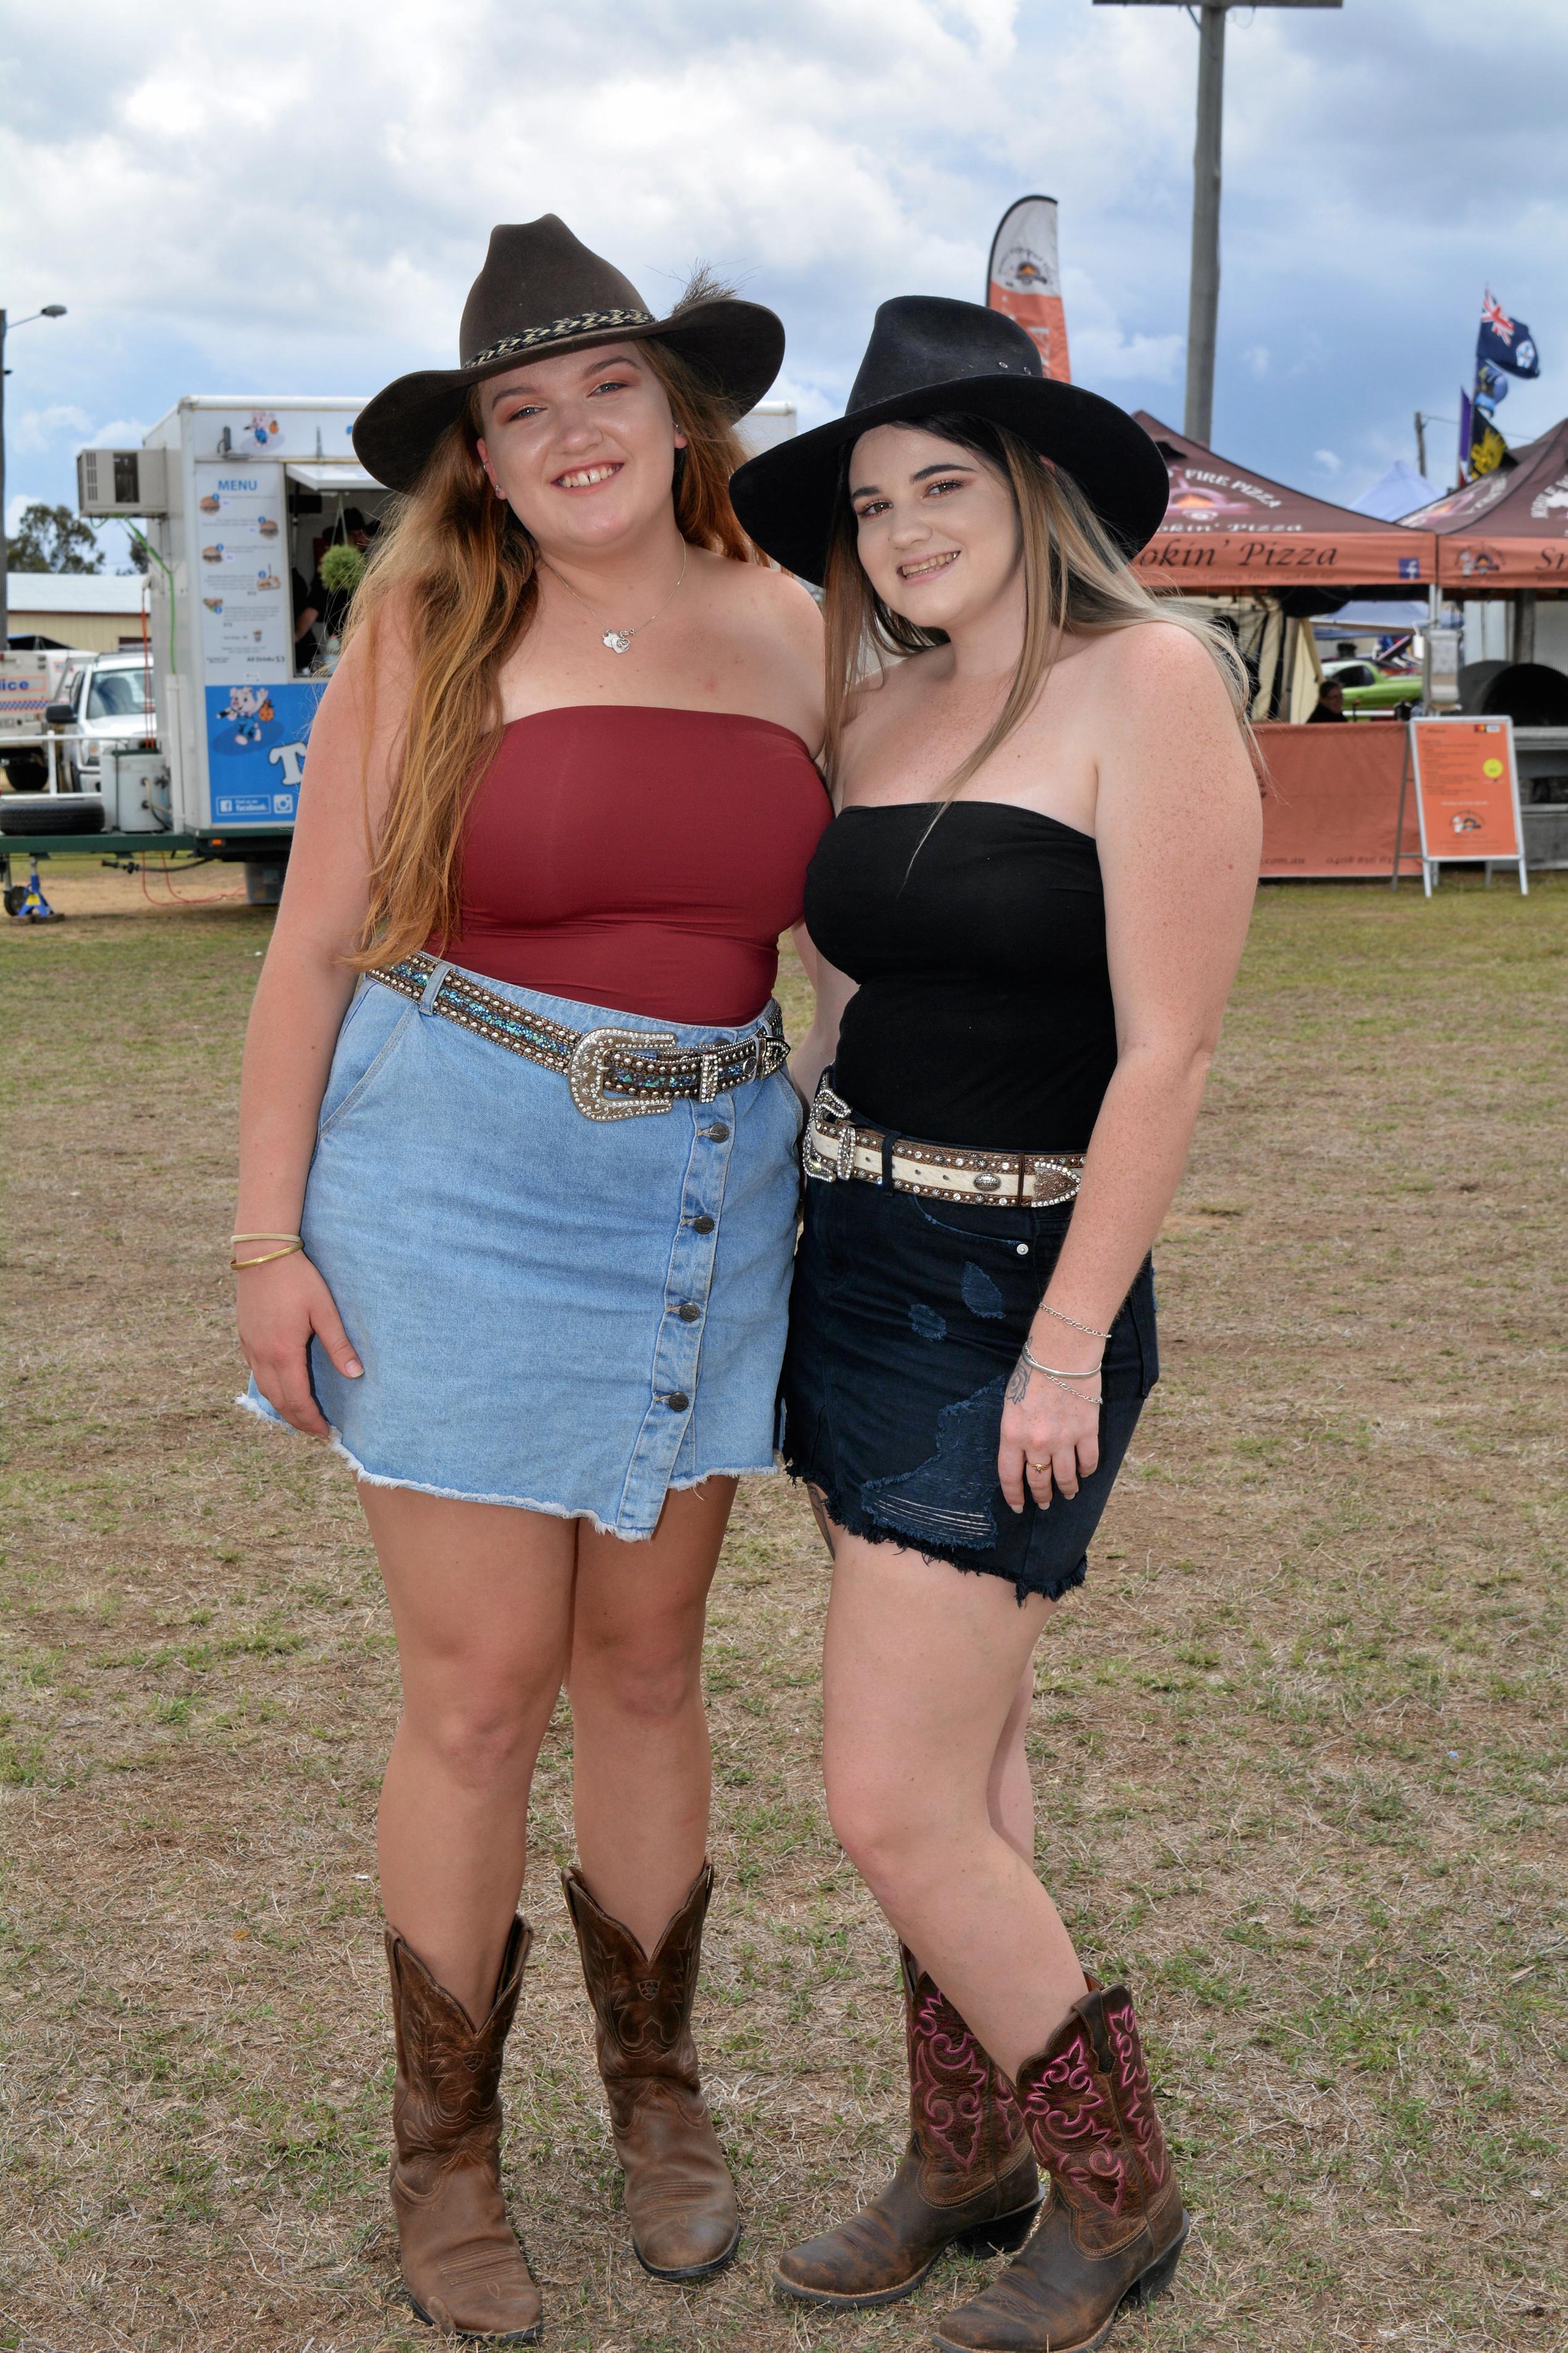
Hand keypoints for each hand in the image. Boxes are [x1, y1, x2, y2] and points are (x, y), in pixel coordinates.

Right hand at [237, 1251, 361, 1436]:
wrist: (262, 1254)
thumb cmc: (298, 1279)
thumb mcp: (325, 1310)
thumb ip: (339, 1345)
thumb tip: (356, 1375)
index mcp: (283, 1352)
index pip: (297, 1399)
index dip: (311, 1419)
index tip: (325, 1432)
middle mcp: (262, 1355)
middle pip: (279, 1401)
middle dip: (298, 1420)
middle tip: (316, 1432)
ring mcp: (250, 1347)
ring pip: (265, 1389)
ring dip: (283, 1408)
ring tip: (301, 1417)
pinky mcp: (245, 1338)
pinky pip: (256, 1374)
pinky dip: (271, 1390)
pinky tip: (282, 1389)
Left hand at [998, 1355, 1100, 1513]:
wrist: (1061, 1354)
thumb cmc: (1032, 1373)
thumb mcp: (1011, 1404)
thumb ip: (1015, 1432)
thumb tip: (1023, 1451)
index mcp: (1012, 1436)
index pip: (1010, 1477)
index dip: (1014, 1496)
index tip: (1017, 1506)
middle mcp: (1037, 1444)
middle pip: (1039, 1481)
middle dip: (1042, 1496)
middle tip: (1044, 1503)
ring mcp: (1064, 1440)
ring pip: (1066, 1477)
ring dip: (1067, 1489)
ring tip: (1068, 1493)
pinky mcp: (1087, 1432)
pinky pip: (1089, 1461)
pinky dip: (1087, 1470)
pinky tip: (1085, 1473)